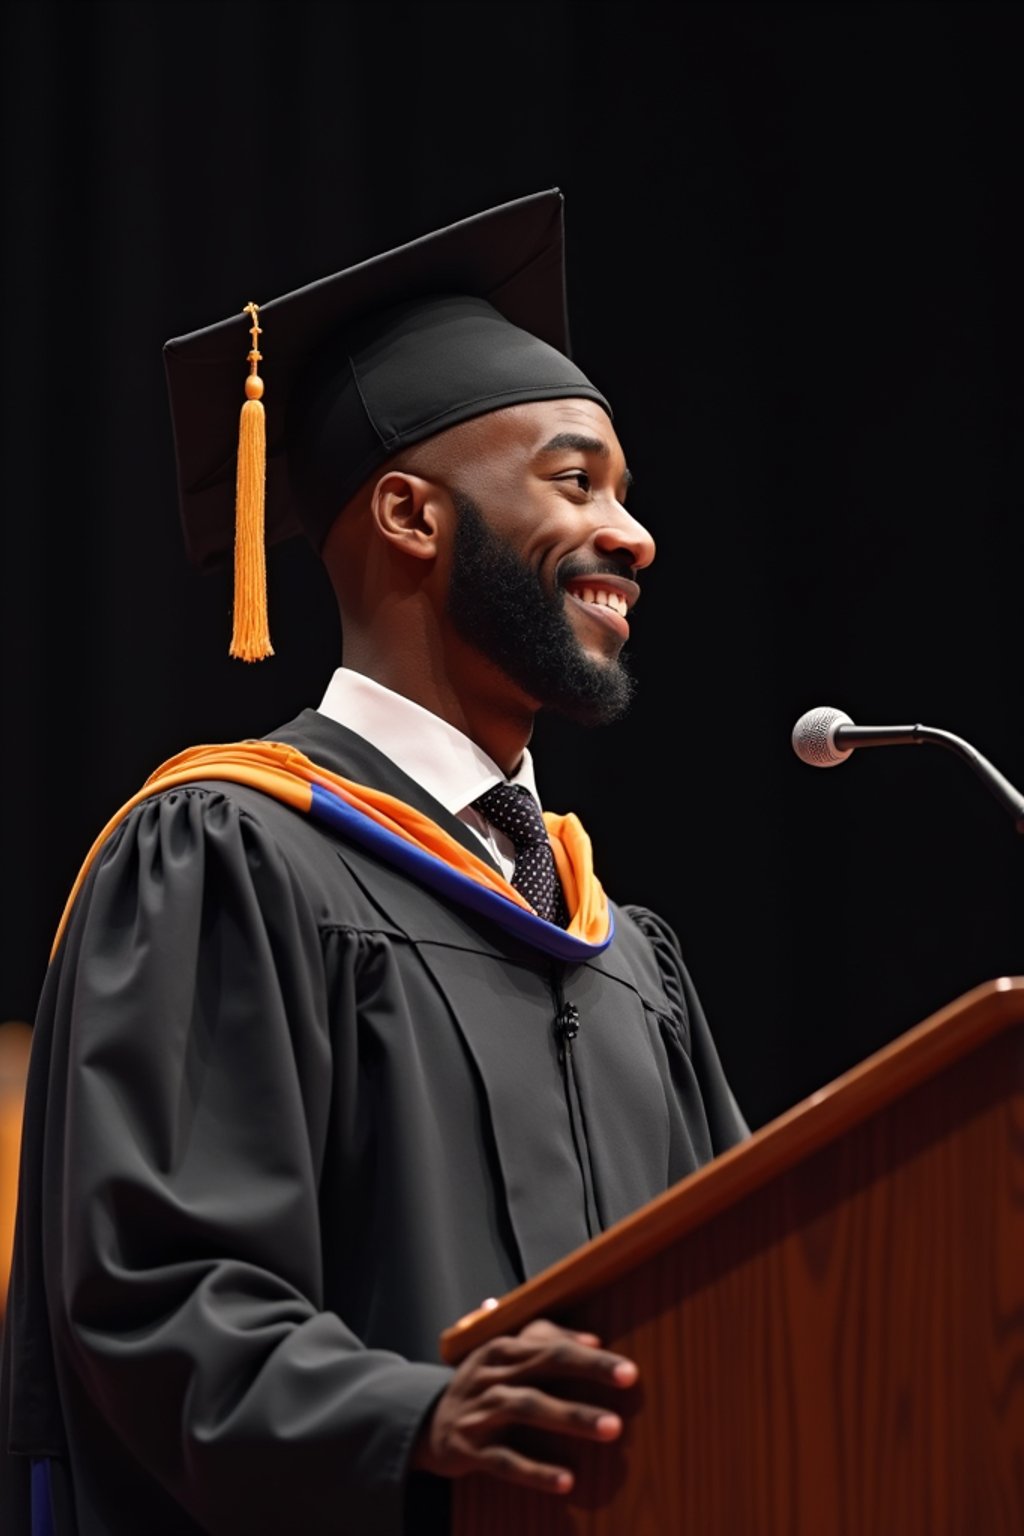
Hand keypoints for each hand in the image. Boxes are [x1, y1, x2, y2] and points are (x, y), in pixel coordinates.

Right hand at [411, 1317, 637, 1494]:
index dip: (590, 1355)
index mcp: (502, 1348)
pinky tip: (566, 1480)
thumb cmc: (484, 1388)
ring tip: (611, 1428)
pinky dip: (535, 1470)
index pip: (551, 1345)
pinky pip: (505, 1460)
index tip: (628, 1369)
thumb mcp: (505, 1357)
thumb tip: (594, 1339)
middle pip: (544, 1365)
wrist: (429, 1425)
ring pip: (527, 1406)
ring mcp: (478, 1411)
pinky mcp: (469, 1449)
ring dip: (570, 1415)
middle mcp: (490, 1374)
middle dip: (588, 1372)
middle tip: (629, 1380)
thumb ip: (545, 1341)